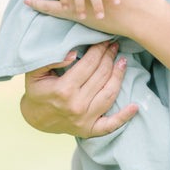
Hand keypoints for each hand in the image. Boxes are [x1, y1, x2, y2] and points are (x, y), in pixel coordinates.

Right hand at [21, 41, 137, 137]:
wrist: (34, 119)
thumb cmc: (37, 91)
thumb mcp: (35, 72)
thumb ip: (52, 60)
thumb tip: (73, 53)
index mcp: (64, 90)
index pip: (89, 64)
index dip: (99, 50)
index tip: (105, 40)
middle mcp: (77, 105)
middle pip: (101, 76)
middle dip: (109, 57)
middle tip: (114, 45)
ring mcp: (85, 119)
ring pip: (109, 94)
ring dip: (119, 76)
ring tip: (123, 61)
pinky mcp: (90, 130)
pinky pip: (111, 125)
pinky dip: (124, 117)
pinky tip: (135, 106)